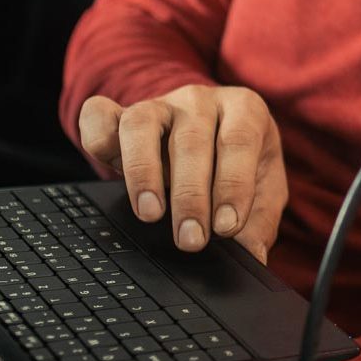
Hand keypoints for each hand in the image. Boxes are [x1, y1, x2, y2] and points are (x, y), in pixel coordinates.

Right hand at [78, 84, 287, 263]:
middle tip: (190, 240)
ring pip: (142, 125)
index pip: (239, 141)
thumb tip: (252, 259)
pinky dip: (96, 136)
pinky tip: (105, 164)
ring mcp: (159, 104)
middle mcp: (200, 101)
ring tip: (150, 214)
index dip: (232, 185)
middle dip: (190, 195)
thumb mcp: (264, 187)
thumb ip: (259, 220)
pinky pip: (100, 116)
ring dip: (142, 171)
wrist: (216, 133)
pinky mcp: (123, 115)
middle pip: (191, 140)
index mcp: (244, 109)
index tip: (226, 228)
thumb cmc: (242, 163)